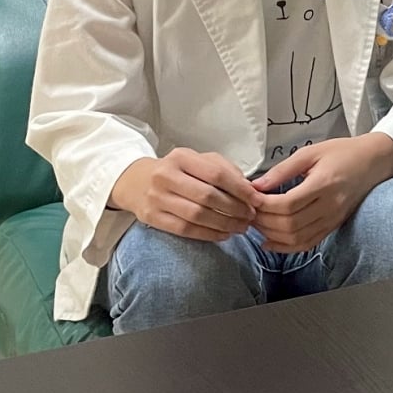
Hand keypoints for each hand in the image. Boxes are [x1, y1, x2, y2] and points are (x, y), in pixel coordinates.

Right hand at [109, 149, 261, 242]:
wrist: (136, 182)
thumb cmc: (176, 171)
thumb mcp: (197, 160)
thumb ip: (224, 169)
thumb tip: (249, 189)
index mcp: (181, 157)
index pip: (216, 174)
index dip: (240, 189)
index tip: (256, 200)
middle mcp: (166, 176)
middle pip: (207, 197)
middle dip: (234, 209)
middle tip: (250, 216)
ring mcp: (156, 198)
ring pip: (197, 216)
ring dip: (224, 224)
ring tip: (241, 227)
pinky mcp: (152, 217)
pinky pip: (185, 230)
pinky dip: (208, 234)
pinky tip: (223, 234)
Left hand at [249, 134, 392, 253]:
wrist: (374, 161)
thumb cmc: (343, 152)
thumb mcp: (311, 152)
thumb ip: (282, 170)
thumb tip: (256, 185)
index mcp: (324, 184)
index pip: (287, 205)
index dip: (264, 206)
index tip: (251, 199)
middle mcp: (330, 205)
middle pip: (289, 225)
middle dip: (264, 222)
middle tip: (249, 212)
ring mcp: (333, 218)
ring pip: (297, 238)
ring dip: (272, 236)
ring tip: (257, 225)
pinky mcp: (334, 225)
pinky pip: (308, 243)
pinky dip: (286, 247)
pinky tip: (270, 242)